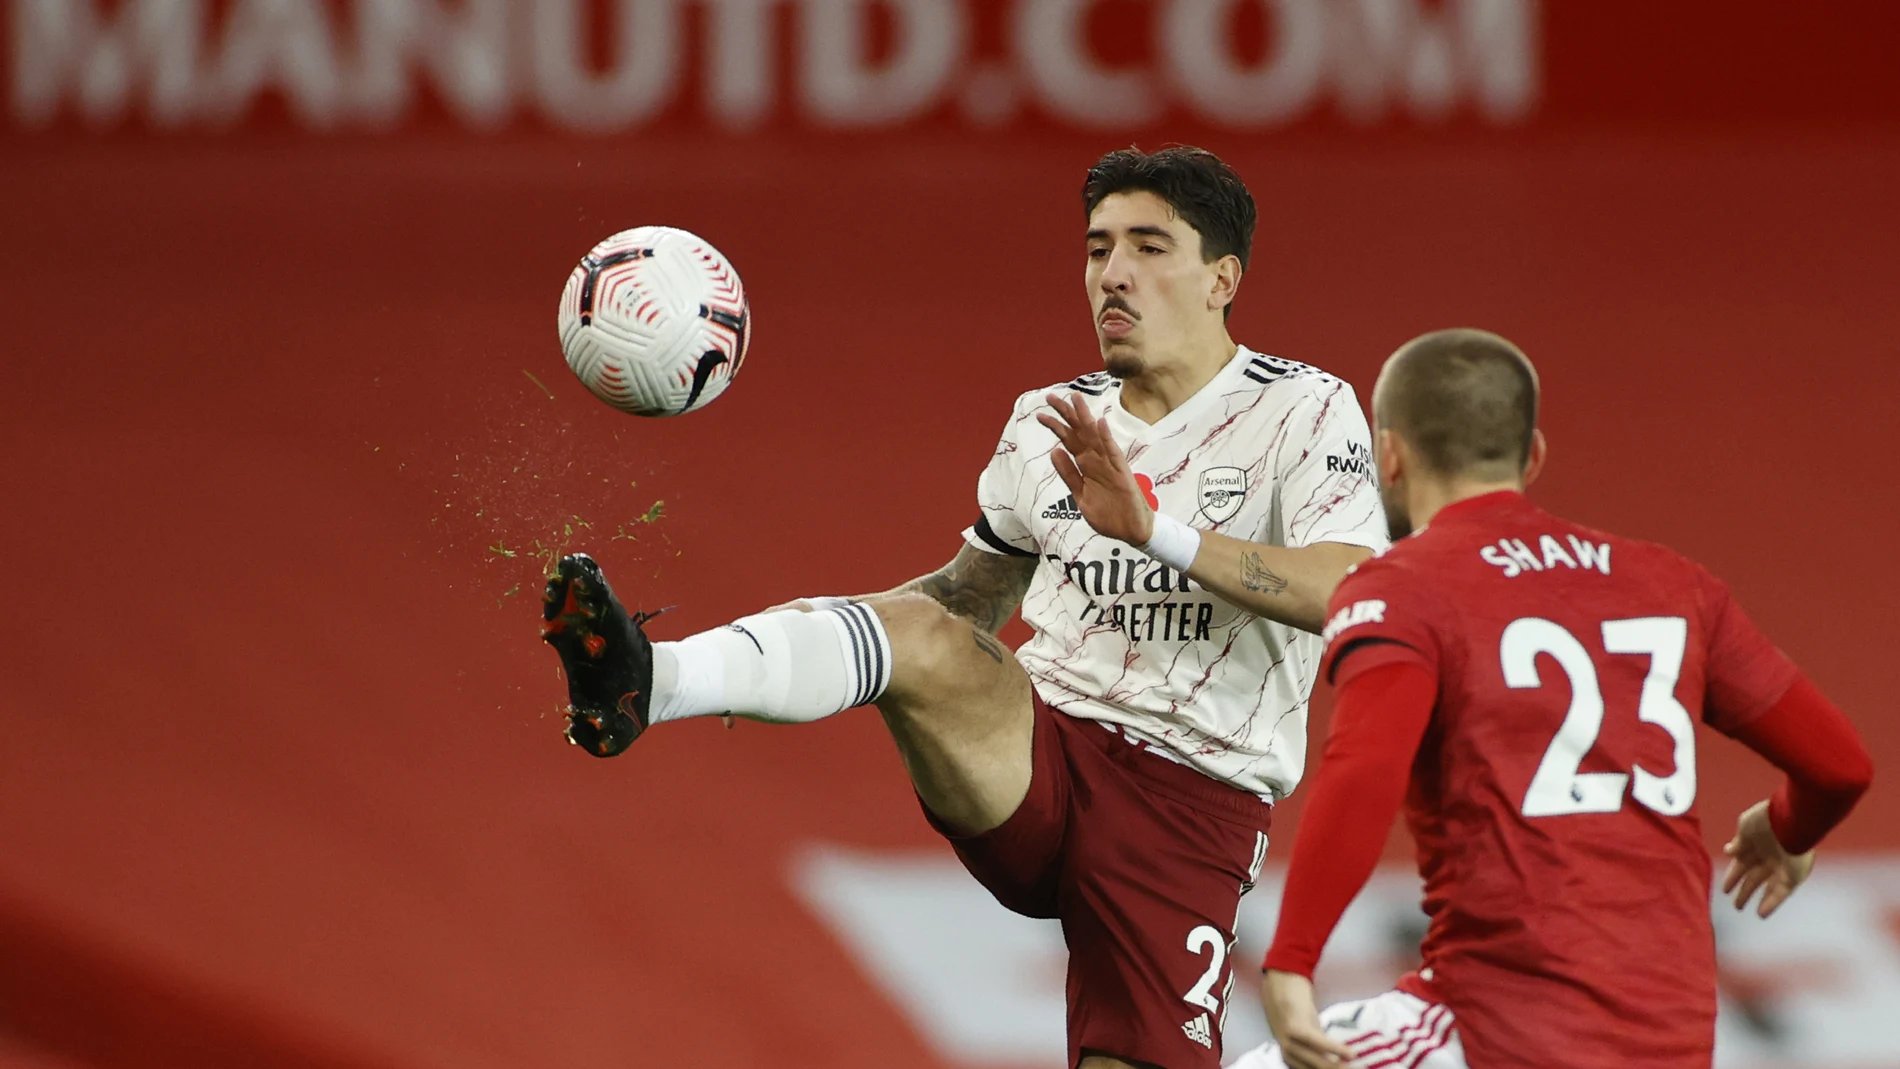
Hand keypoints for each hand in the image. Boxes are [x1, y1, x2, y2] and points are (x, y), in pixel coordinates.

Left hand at [1037, 392, 1153, 544]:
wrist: (1132, 531)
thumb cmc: (1109, 514)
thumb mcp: (1081, 496)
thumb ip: (1069, 475)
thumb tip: (1054, 452)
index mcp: (1086, 467)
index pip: (1069, 442)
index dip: (1056, 427)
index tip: (1041, 414)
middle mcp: (1097, 461)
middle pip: (1079, 433)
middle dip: (1066, 415)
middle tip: (1050, 397)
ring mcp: (1110, 465)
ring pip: (1095, 437)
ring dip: (1085, 418)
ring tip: (1075, 399)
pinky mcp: (1122, 474)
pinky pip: (1113, 454)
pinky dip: (1107, 439)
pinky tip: (1100, 424)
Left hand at [1261, 971, 1354, 1068]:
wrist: (1281, 982)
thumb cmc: (1296, 1009)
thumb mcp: (1307, 1033)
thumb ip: (1317, 1048)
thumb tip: (1337, 1062)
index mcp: (1289, 1057)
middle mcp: (1286, 1052)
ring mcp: (1288, 1040)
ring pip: (1315, 1061)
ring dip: (1335, 1066)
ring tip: (1352, 1068)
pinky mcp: (1294, 1027)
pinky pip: (1317, 1042)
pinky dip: (1334, 1049)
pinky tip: (1350, 1054)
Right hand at [1722, 800, 1813, 916]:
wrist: (1790, 821)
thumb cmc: (1765, 820)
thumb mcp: (1745, 826)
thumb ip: (1738, 842)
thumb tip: (1729, 852)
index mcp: (1755, 845)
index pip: (1742, 864)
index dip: (1733, 877)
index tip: (1725, 889)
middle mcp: (1768, 858)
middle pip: (1753, 878)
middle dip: (1743, 890)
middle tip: (1735, 904)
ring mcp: (1780, 868)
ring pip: (1765, 887)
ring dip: (1752, 897)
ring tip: (1740, 908)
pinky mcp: (1792, 877)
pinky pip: (1780, 893)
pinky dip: (1771, 902)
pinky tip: (1761, 913)